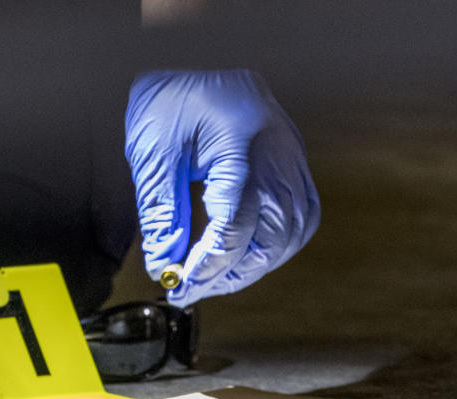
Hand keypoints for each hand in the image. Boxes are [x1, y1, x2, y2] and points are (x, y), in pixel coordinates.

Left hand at [124, 69, 319, 306]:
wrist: (195, 52)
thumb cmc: (171, 95)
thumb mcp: (154, 153)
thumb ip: (160, 213)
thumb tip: (164, 266)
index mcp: (242, 146)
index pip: (235, 227)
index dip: (209, 266)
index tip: (180, 286)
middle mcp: (278, 153)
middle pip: (271, 237)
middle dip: (233, 273)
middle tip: (194, 288)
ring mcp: (293, 155)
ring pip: (293, 231)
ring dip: (257, 263)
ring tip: (218, 276)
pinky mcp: (294, 158)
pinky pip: (302, 213)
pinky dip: (279, 242)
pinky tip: (249, 253)